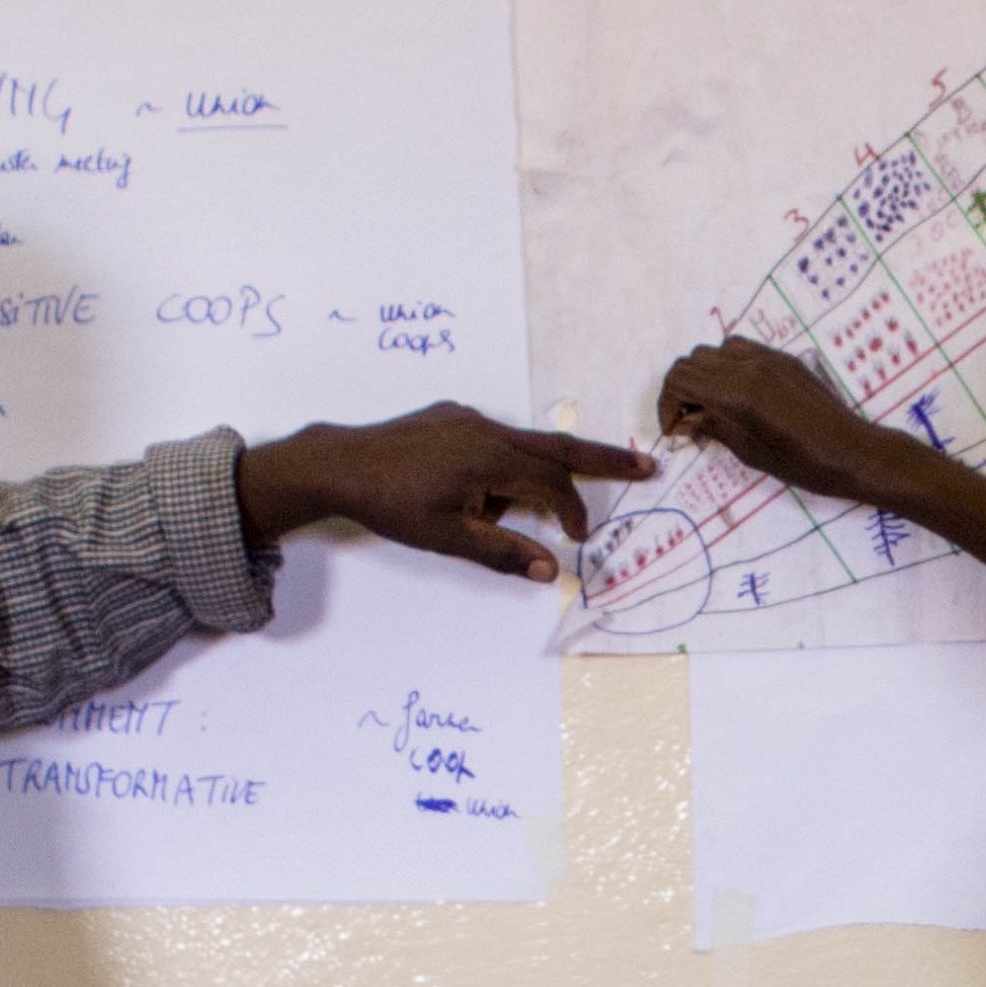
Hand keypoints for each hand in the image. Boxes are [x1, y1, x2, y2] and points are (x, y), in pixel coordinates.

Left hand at [237, 402, 654, 580]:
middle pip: (558, 446)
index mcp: (489, 458)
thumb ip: (501, 552)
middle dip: (604, 458)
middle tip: (647, 464)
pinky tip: (466, 491)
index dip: (571, 511)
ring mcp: (468, 417)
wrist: (338, 463)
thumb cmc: (390, 504)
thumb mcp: (446, 537)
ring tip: (487, 512)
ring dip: (525, 479)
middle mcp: (486, 429)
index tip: (577, 539)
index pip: (551, 483)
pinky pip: (491, 440)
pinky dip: (498, 466)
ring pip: (520, 446)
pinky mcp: (450, 415)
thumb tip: (550, 571)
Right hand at [657, 338, 900, 502]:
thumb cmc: (802, 464)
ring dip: (703, 374)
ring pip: (714, 350)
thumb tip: (685, 420)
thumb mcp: (749, 452)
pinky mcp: (783, 359)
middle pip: (691, 361)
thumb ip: (713, 427)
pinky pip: (741, 348)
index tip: (674, 430)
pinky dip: (726, 365)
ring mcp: (768, 358)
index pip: (680, 380)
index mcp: (737, 393)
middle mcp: (749, 366)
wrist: (853, 452)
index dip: (667, 405)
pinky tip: (735, 393)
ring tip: (710, 405)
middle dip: (680, 390)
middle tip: (688, 421)